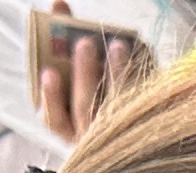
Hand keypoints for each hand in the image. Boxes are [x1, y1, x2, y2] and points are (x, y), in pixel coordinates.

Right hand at [30, 4, 139, 138]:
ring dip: (116, 74)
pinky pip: (144, 102)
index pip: (53, 118)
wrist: (138, 112)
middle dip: (84, 75)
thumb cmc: (93, 83)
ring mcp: (118, 135)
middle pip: (85, 111)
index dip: (51, 96)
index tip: (49, 72)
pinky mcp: (146, 125)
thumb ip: (63, 38)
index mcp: (66, 125)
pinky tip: (140, 50)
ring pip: (117, 109)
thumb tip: (58, 4)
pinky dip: (141, 73)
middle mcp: (90, 136)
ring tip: (117, 44)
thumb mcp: (74, 66)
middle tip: (85, 44)